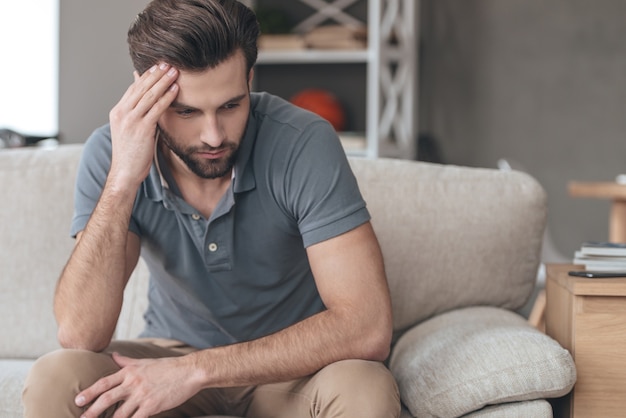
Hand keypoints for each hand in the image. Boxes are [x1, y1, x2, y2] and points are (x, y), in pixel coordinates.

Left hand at [75, 353, 200, 417]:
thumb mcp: (145, 362)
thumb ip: (127, 362)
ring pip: (119, 413)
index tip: (78, 399)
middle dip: (92, 411)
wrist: (189, 372)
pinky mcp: (152, 406)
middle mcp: (133, 383)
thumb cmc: (168, 367)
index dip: (90, 392)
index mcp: (130, 372)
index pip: (105, 382)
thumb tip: (114, 355)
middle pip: (107, 399)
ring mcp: (142, 395)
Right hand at [107, 63, 178, 189]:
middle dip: (156, 74)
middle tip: (168, 63)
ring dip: (163, 82)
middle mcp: (122, 113)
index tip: (157, 67)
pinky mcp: (142, 128)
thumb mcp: (131, 131)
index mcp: (117, 112)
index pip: (133, 88)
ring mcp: (131, 120)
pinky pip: (156, 109)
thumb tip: (150, 105)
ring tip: (174, 72)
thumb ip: (139, 116)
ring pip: (149, 95)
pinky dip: (167, 97)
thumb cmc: (131, 154)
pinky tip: (175, 90)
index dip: (146, 76)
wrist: (125, 172)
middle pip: (140, 87)